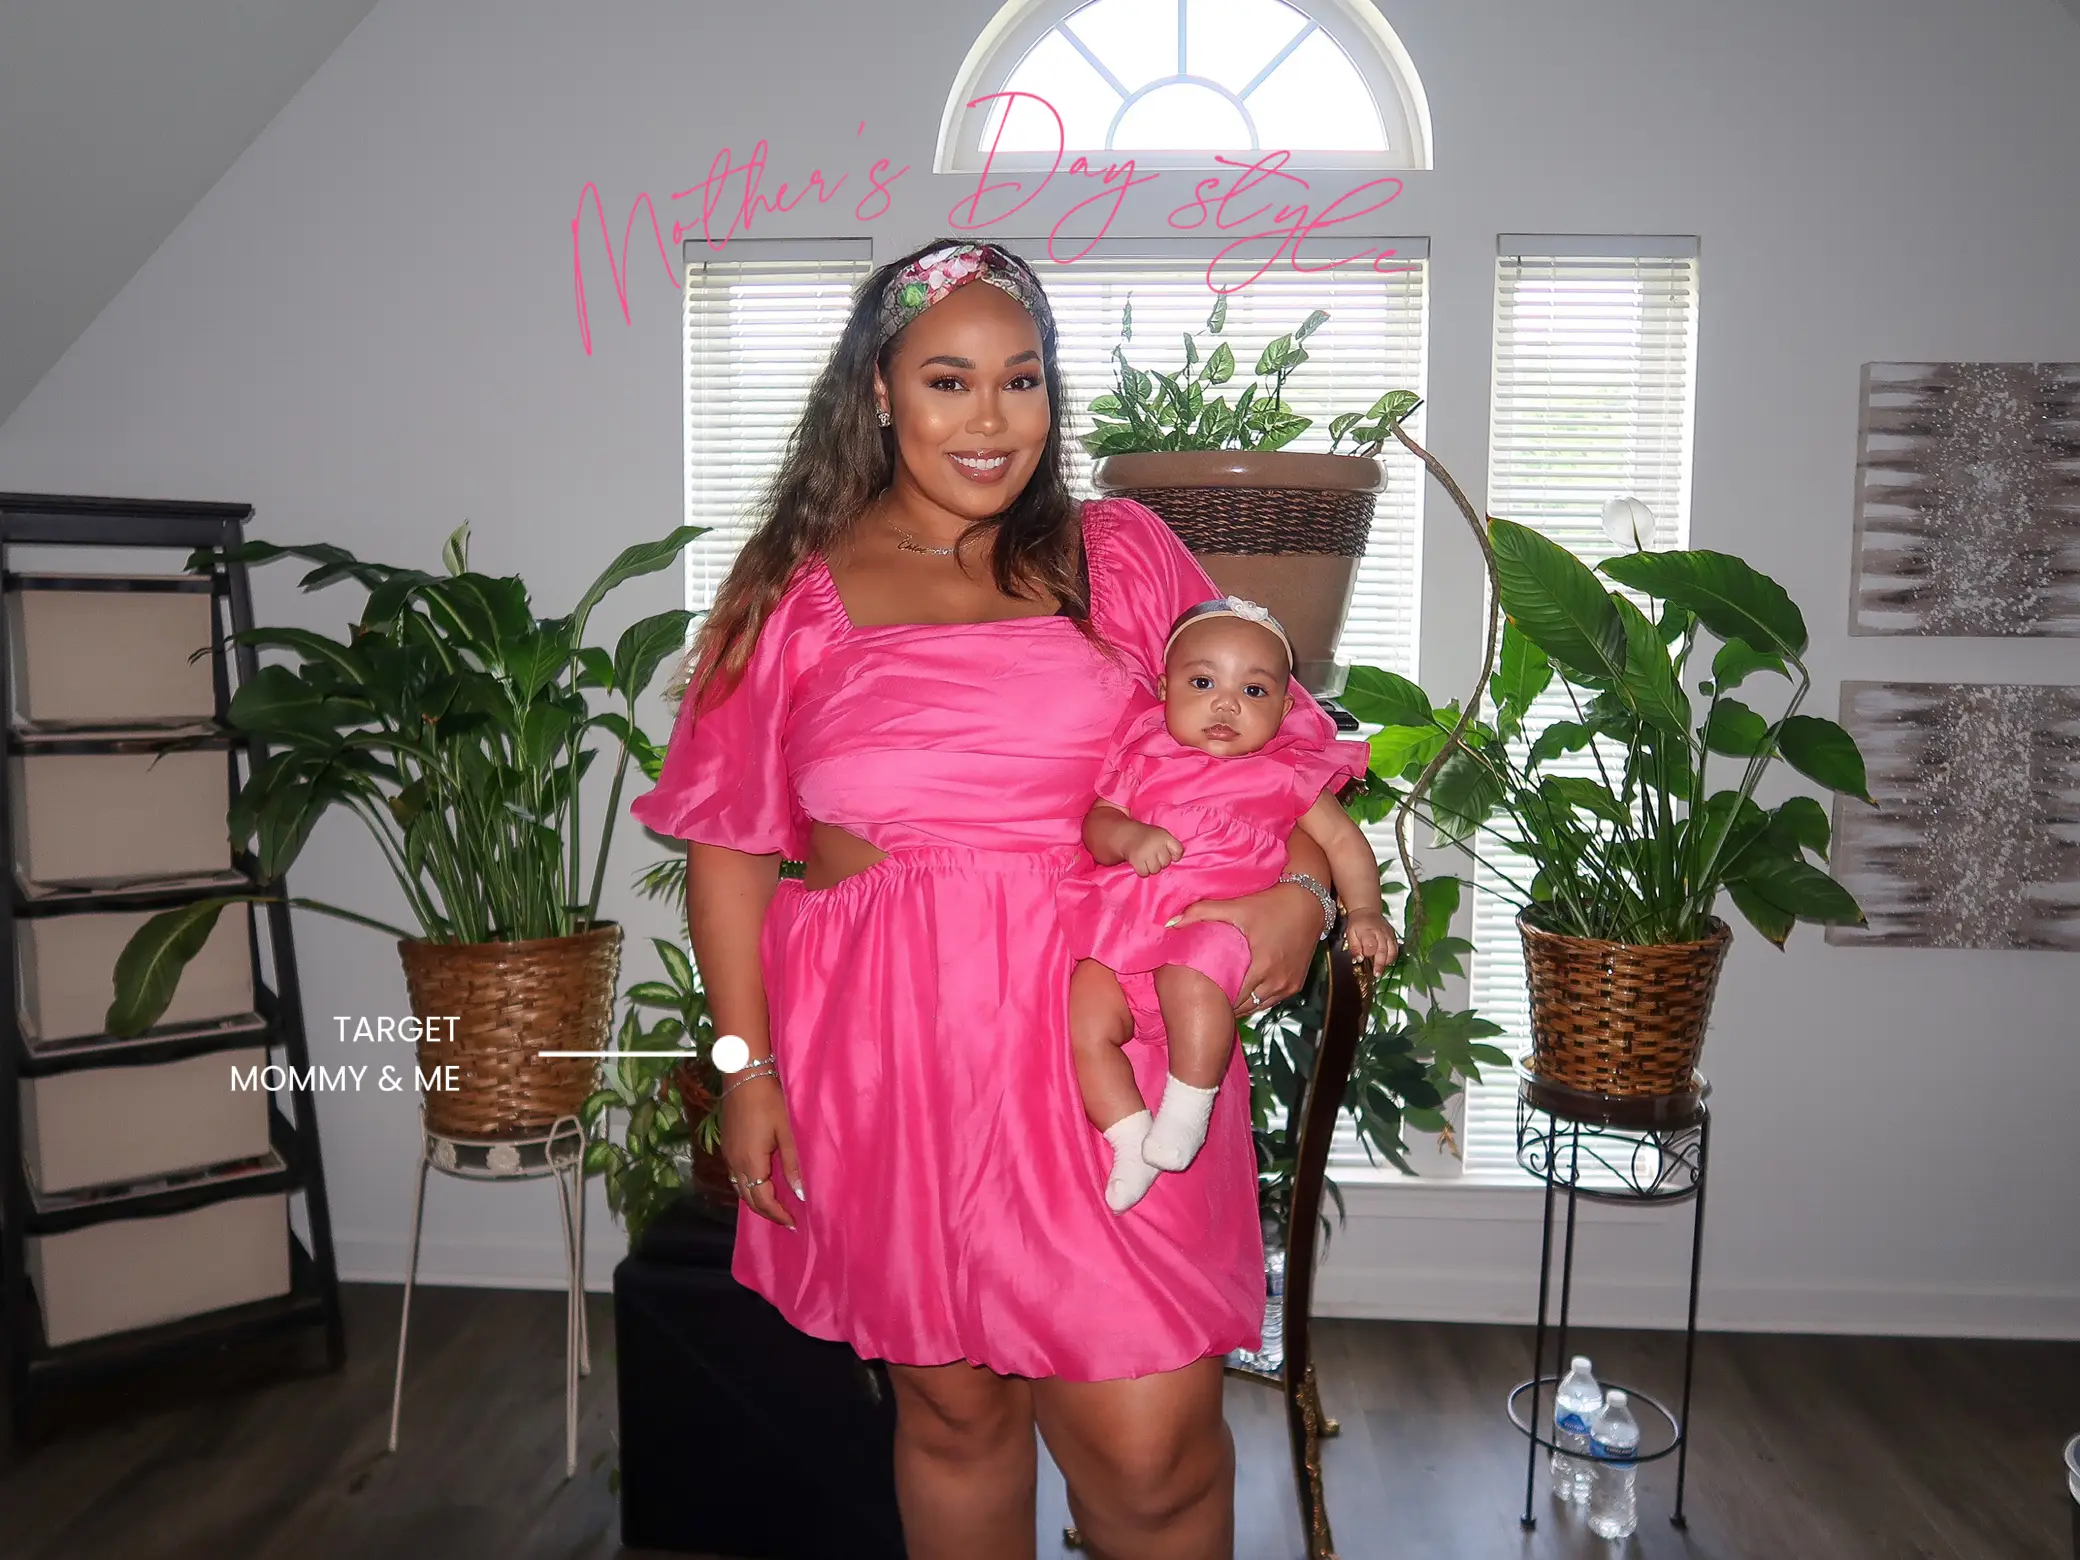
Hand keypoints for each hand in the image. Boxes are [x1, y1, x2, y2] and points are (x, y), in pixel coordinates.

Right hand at [720, 1073, 800, 1229]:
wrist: (744, 1074)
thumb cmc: (770, 1100)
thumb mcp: (787, 1132)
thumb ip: (793, 1165)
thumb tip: (801, 1195)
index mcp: (751, 1163)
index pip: (762, 1200)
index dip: (777, 1214)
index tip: (793, 1223)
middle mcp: (735, 1164)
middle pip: (748, 1199)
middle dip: (766, 1212)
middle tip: (785, 1219)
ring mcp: (728, 1155)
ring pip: (740, 1188)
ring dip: (756, 1200)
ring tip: (775, 1206)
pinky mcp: (727, 1145)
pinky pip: (736, 1176)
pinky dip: (749, 1186)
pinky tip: (761, 1183)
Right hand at [1125, 823, 1182, 875]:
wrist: (1127, 835)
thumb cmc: (1148, 838)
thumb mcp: (1161, 835)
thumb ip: (1171, 846)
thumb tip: (1176, 859)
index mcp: (1164, 836)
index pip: (1178, 851)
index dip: (1175, 855)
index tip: (1168, 853)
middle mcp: (1156, 844)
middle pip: (1166, 863)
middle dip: (1160, 861)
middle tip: (1153, 855)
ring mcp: (1146, 853)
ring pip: (1155, 870)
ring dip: (1151, 867)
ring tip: (1146, 859)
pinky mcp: (1136, 860)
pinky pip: (1145, 873)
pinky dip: (1142, 871)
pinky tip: (1140, 864)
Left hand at [1171, 880, 1322, 1016]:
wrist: (1309, 901)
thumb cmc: (1270, 903)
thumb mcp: (1237, 905)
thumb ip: (1202, 912)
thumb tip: (1171, 923)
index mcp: (1261, 966)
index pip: (1231, 997)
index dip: (1214, 998)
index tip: (1198, 993)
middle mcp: (1276, 981)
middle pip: (1242, 1006)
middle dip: (1224, 1003)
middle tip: (1205, 996)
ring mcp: (1287, 986)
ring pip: (1257, 1007)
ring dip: (1240, 1003)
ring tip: (1221, 996)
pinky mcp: (1295, 986)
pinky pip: (1270, 1001)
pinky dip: (1256, 999)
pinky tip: (1242, 991)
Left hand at [1343, 908, 1399, 977]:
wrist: (1366, 911)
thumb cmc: (1358, 923)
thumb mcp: (1350, 933)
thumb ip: (1354, 947)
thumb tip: (1359, 959)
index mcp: (1368, 932)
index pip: (1371, 946)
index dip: (1368, 954)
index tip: (1364, 958)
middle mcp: (1380, 933)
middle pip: (1383, 950)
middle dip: (1380, 963)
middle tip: (1377, 973)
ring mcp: (1388, 934)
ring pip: (1392, 950)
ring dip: (1387, 962)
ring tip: (1382, 969)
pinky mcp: (1393, 936)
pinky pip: (1396, 948)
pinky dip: (1392, 957)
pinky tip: (1387, 962)